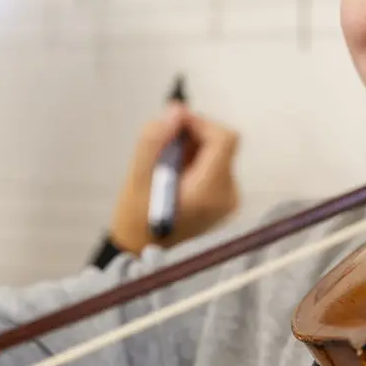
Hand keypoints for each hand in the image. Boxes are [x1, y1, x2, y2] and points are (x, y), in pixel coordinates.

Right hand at [108, 104, 239, 253]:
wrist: (142, 255)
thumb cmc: (136, 221)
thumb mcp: (136, 178)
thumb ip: (154, 141)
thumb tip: (176, 111)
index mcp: (209, 190)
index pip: (223, 138)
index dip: (200, 122)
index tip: (174, 123)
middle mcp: (227, 195)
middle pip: (220, 144)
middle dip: (192, 137)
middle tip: (163, 150)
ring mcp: (229, 200)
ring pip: (218, 153)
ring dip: (192, 150)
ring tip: (166, 168)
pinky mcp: (224, 201)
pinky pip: (216, 167)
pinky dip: (196, 163)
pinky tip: (175, 177)